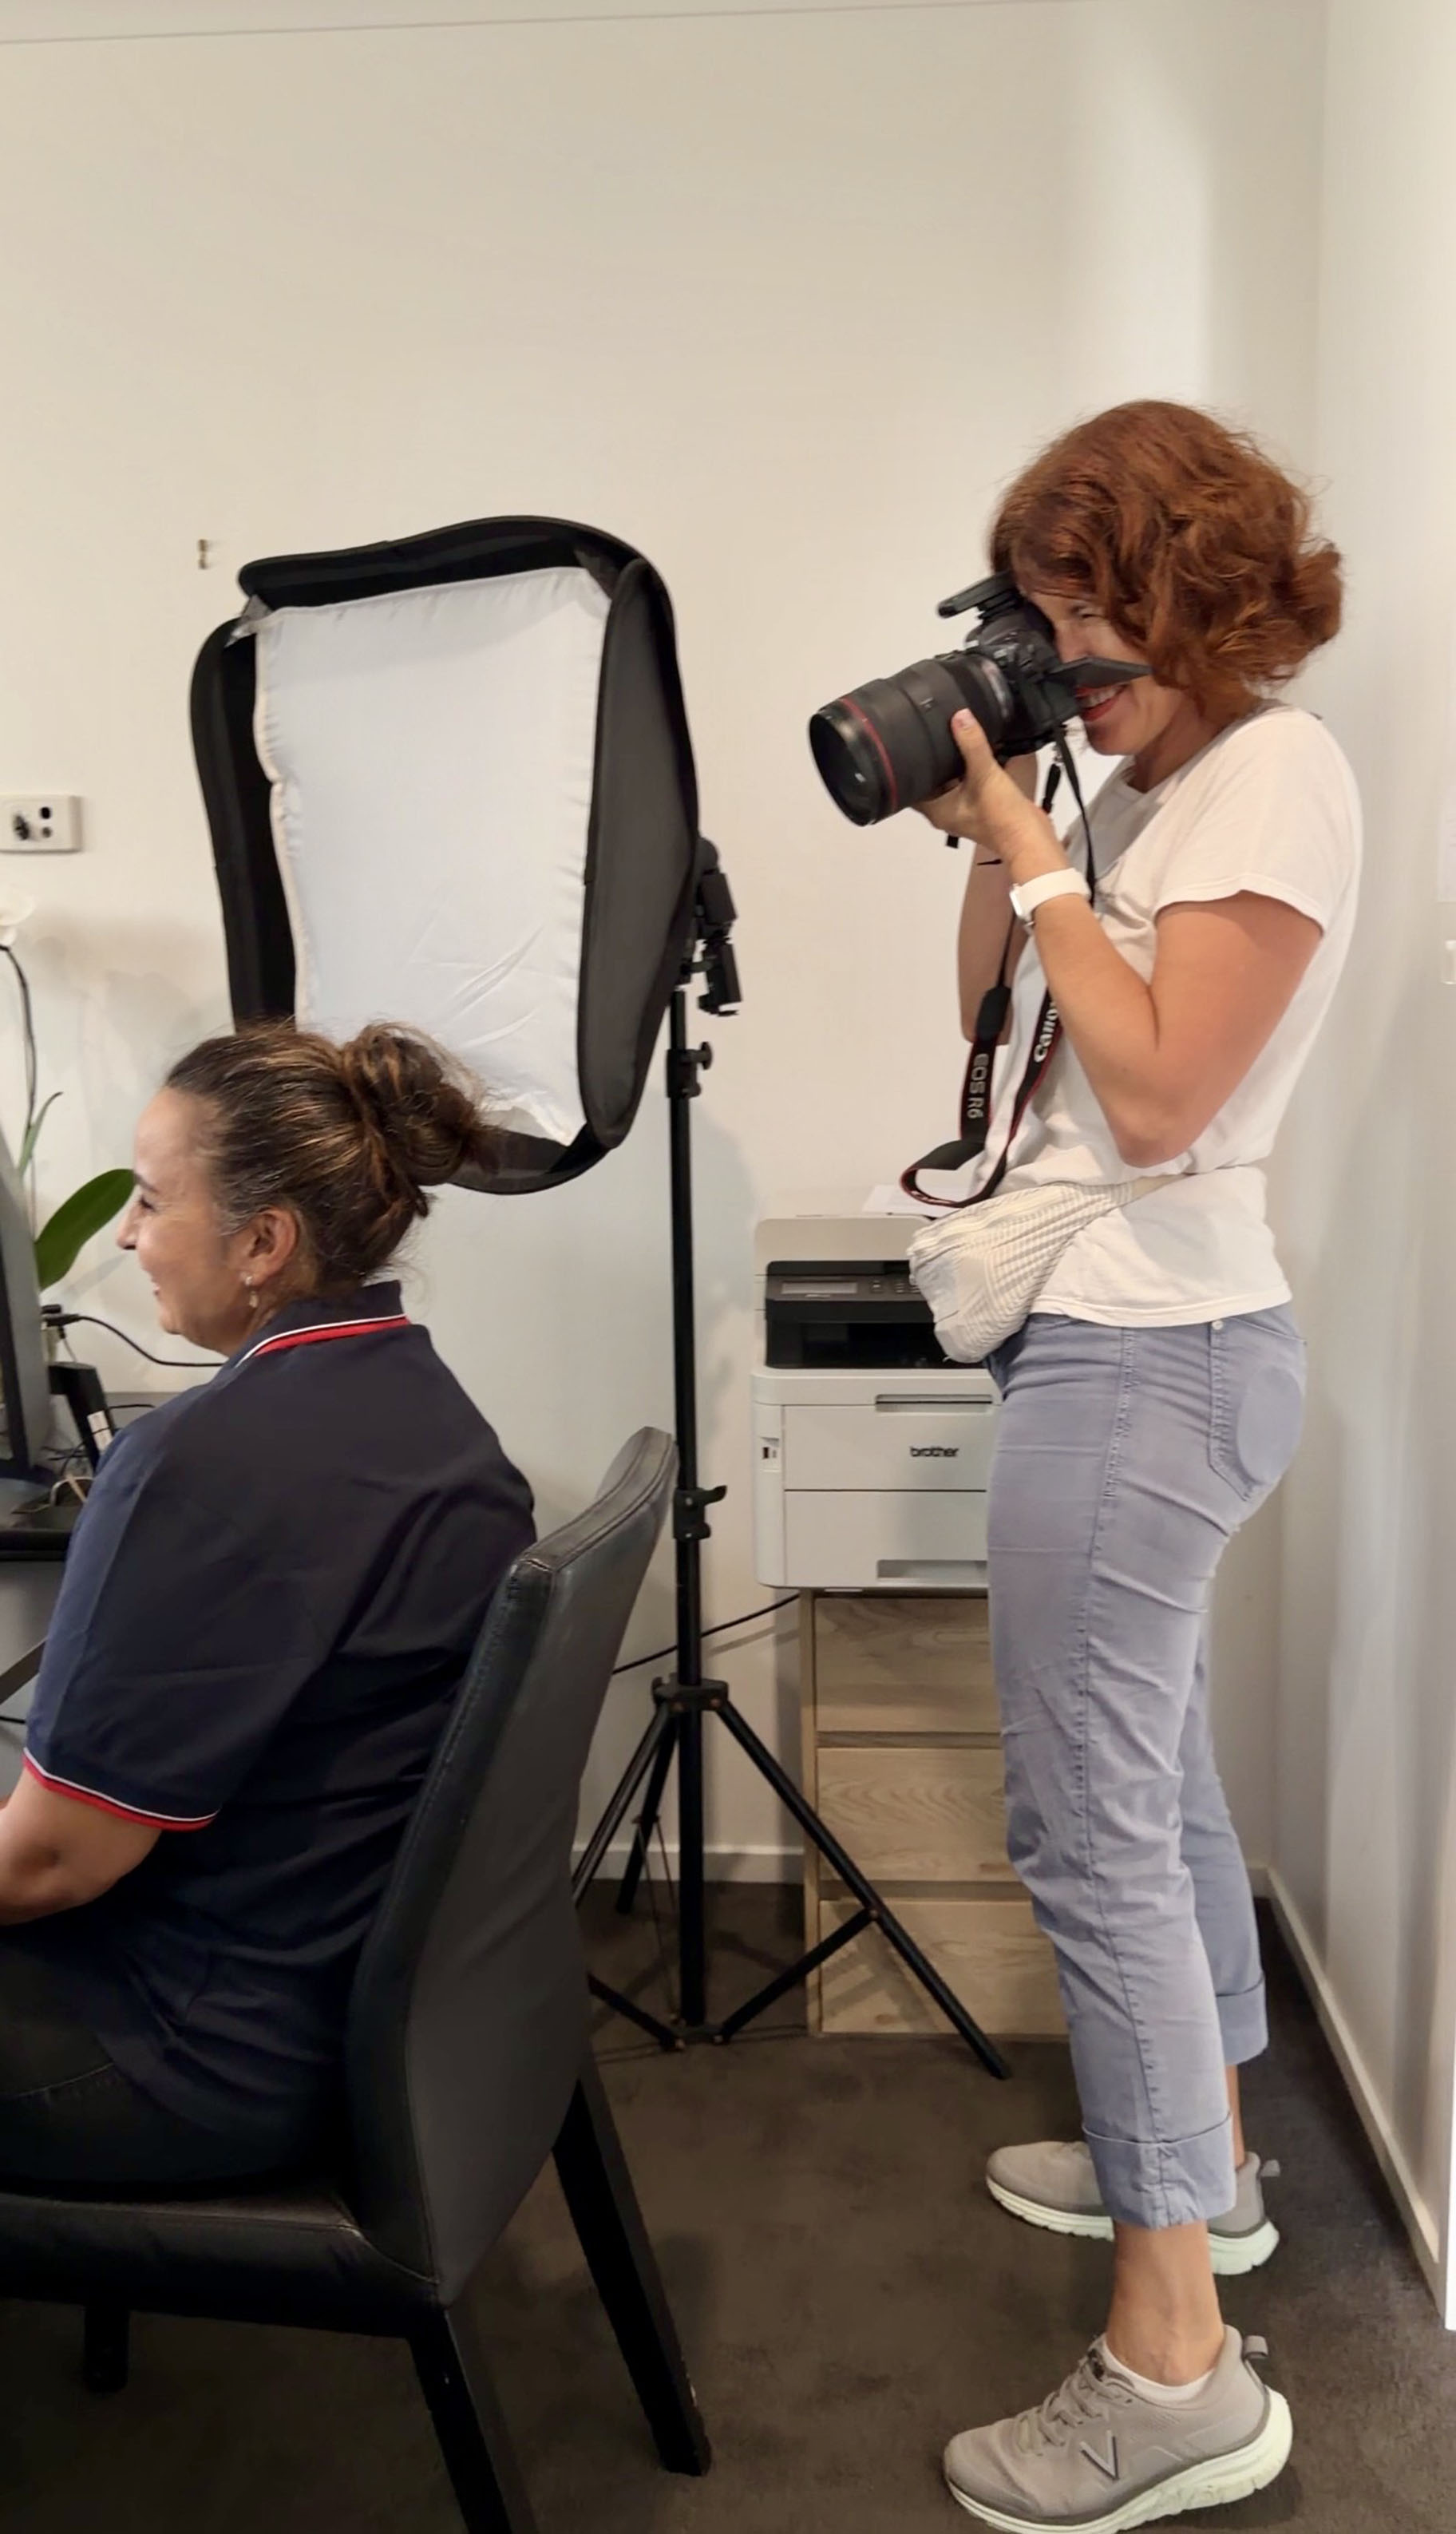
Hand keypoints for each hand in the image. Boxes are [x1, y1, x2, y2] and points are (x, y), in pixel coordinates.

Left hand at [917, 713, 1066, 883]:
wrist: (1030, 837)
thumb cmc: (1002, 818)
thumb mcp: (984, 774)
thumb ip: (972, 744)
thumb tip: (960, 717)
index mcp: (937, 810)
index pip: (911, 788)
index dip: (909, 768)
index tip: (908, 748)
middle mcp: (946, 812)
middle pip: (931, 782)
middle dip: (933, 762)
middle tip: (933, 737)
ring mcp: (964, 810)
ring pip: (951, 782)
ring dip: (953, 765)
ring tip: (953, 739)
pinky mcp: (980, 806)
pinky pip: (969, 784)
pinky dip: (971, 770)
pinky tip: (977, 753)